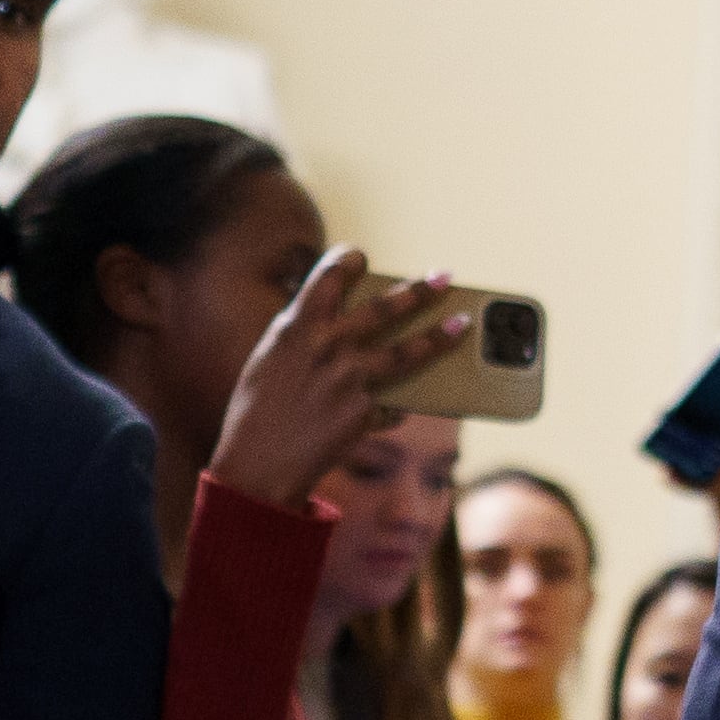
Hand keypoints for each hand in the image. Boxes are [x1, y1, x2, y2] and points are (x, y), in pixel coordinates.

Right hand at [207, 249, 472, 509]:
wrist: (257, 463)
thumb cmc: (256, 411)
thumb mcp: (270, 360)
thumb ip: (302, 337)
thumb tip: (333, 322)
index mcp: (296, 326)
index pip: (328, 275)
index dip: (347, 261)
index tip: (362, 257)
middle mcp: (327, 346)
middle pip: (384, 308)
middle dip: (419, 290)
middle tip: (446, 276)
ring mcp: (349, 379)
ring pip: (408, 351)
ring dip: (439, 336)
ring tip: (463, 324)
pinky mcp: (364, 412)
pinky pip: (393, 405)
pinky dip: (397, 408)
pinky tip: (401, 410)